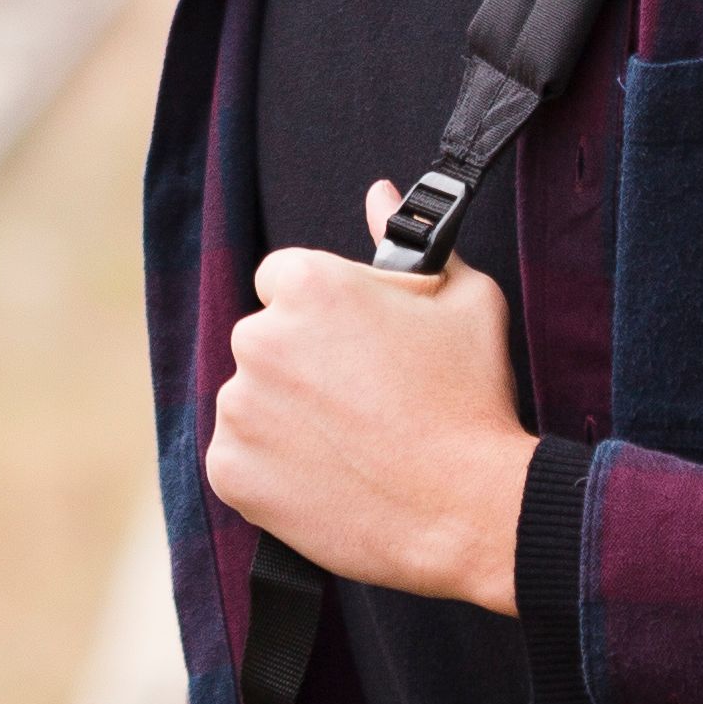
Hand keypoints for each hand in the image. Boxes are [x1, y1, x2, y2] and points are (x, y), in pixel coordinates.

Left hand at [205, 180, 538, 614]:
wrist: (468, 510)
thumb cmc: (473, 398)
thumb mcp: (464, 299)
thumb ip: (408, 241)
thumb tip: (379, 194)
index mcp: (307, 284)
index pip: (285, 279)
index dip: (325, 312)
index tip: (357, 346)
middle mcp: (258, 338)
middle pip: (266, 339)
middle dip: (303, 362)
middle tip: (362, 400)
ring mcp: (238, 408)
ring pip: (251, 399)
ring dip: (285, 415)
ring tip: (351, 444)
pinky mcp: (229, 470)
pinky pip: (238, 458)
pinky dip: (271, 469)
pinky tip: (328, 477)